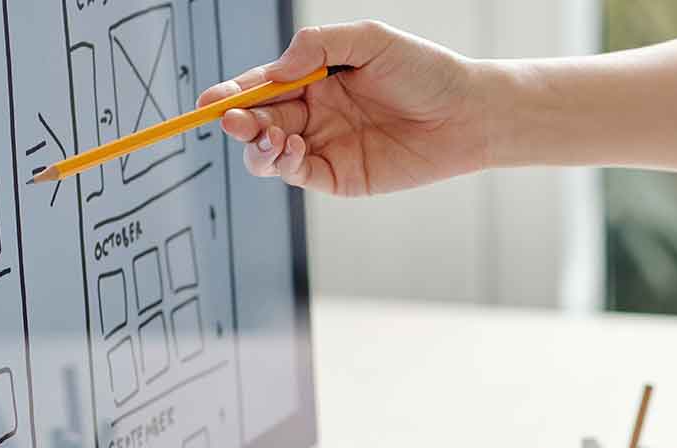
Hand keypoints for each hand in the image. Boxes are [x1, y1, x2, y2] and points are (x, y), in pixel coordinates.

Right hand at [203, 23, 498, 195]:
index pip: (263, 86)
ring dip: (256, 147)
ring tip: (265, 137)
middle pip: (258, 121)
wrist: (466, 113)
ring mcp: (326, 146)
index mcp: (316, 79)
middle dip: (237, 122)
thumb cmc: (424, 71)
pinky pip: (298, 174)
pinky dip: (283, 165)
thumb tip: (276, 69)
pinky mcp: (340, 177)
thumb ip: (319, 46)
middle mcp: (315, 114)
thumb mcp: (369, 40)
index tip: (210, 101)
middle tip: (229, 120)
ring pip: (269, 153)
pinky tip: (288, 149)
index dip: (234, 94)